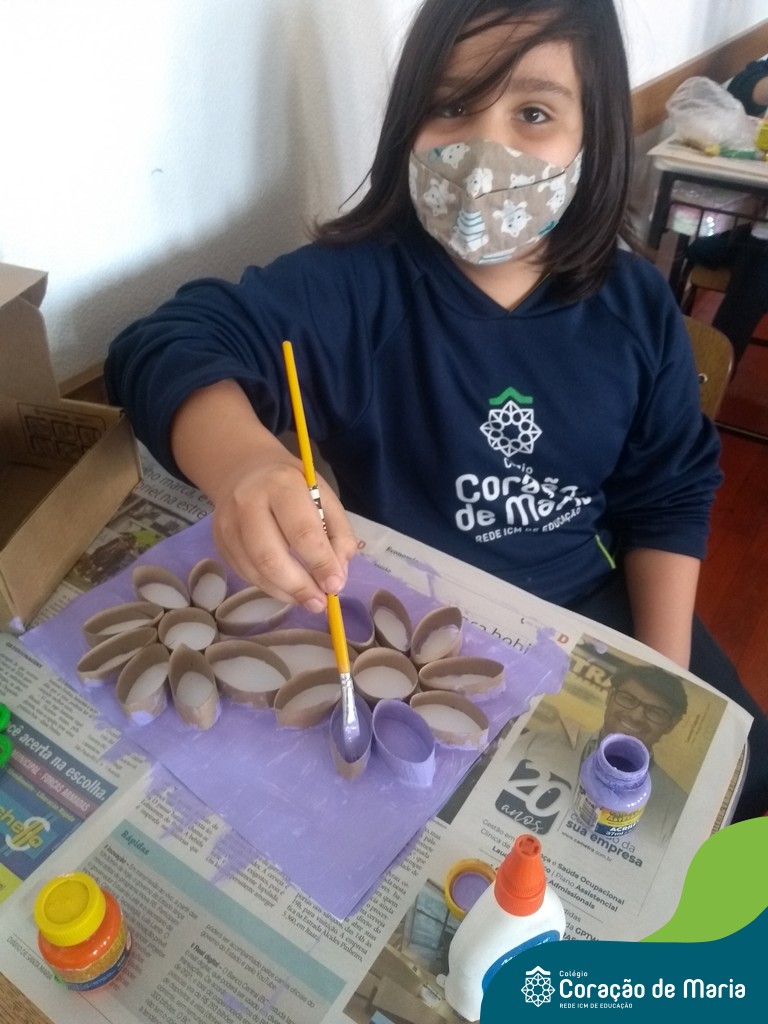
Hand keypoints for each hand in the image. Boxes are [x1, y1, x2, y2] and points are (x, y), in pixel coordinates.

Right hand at [210, 453, 358, 611]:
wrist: (246, 471)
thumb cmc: (294, 487)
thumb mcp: (325, 498)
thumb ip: (338, 535)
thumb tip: (337, 577)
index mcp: (282, 485)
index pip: (301, 531)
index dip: (320, 563)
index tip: (335, 585)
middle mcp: (248, 502)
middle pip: (270, 557)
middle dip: (299, 586)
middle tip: (320, 602)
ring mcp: (228, 524)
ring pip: (256, 571)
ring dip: (286, 592)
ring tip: (308, 600)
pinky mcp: (219, 542)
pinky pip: (246, 574)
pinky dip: (271, 588)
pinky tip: (289, 589)